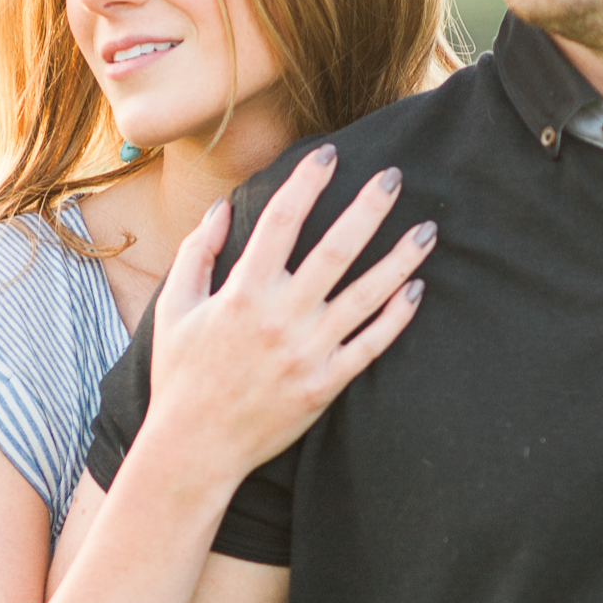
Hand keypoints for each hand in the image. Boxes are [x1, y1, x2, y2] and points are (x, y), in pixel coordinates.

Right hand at [141, 147, 434, 489]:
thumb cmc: (182, 375)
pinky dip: (396, 316)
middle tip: (394, 177)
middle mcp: (280, 318)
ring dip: (401, 258)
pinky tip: (415, 289)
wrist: (195, 447)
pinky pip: (371, 345)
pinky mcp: (326, 385)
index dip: (308, 182)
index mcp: (242, 293)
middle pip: (336, 249)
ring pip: (367, 295)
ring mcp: (308, 352)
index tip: (329, 154)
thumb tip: (224, 209)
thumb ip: (197, 254)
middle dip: (369, 207)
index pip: (282, 220)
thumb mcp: (174, 309)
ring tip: (428, 230)